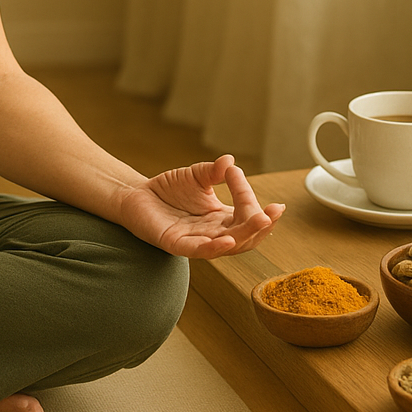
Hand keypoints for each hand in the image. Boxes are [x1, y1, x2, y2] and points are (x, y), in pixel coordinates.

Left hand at [119, 155, 284, 258]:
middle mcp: (213, 234)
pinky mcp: (175, 244)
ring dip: (246, 235)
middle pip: (246, 237)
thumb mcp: (196, 176)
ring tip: (262, 221)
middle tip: (274, 211)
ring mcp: (195, 241)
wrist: (137, 196)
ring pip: (228, 246)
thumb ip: (212, 171)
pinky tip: (227, 240)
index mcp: (222, 219)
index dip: (248, 197)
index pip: (245, 214)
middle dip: (262, 225)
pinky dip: (214, 248)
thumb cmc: (169, 189)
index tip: (236, 173)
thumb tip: (229, 160)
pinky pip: (197, 251)